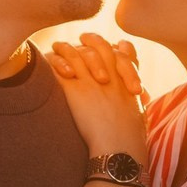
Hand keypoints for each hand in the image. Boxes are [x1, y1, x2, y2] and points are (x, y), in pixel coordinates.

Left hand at [47, 32, 145, 154]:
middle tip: (80, 39)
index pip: (118, 48)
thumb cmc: (131, 135)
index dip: (110, 43)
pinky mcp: (75, 92)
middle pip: (96, 44)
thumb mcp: (138, 107)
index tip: (102, 44)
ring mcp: (90, 81)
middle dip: (88, 39)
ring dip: (64, 49)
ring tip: (57, 49)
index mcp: (124, 77)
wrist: (120, 148)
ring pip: (74, 52)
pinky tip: (45, 66)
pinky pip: (58, 70)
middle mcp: (109, 74)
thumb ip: (135, 94)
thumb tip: (140, 91)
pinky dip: (51, 65)